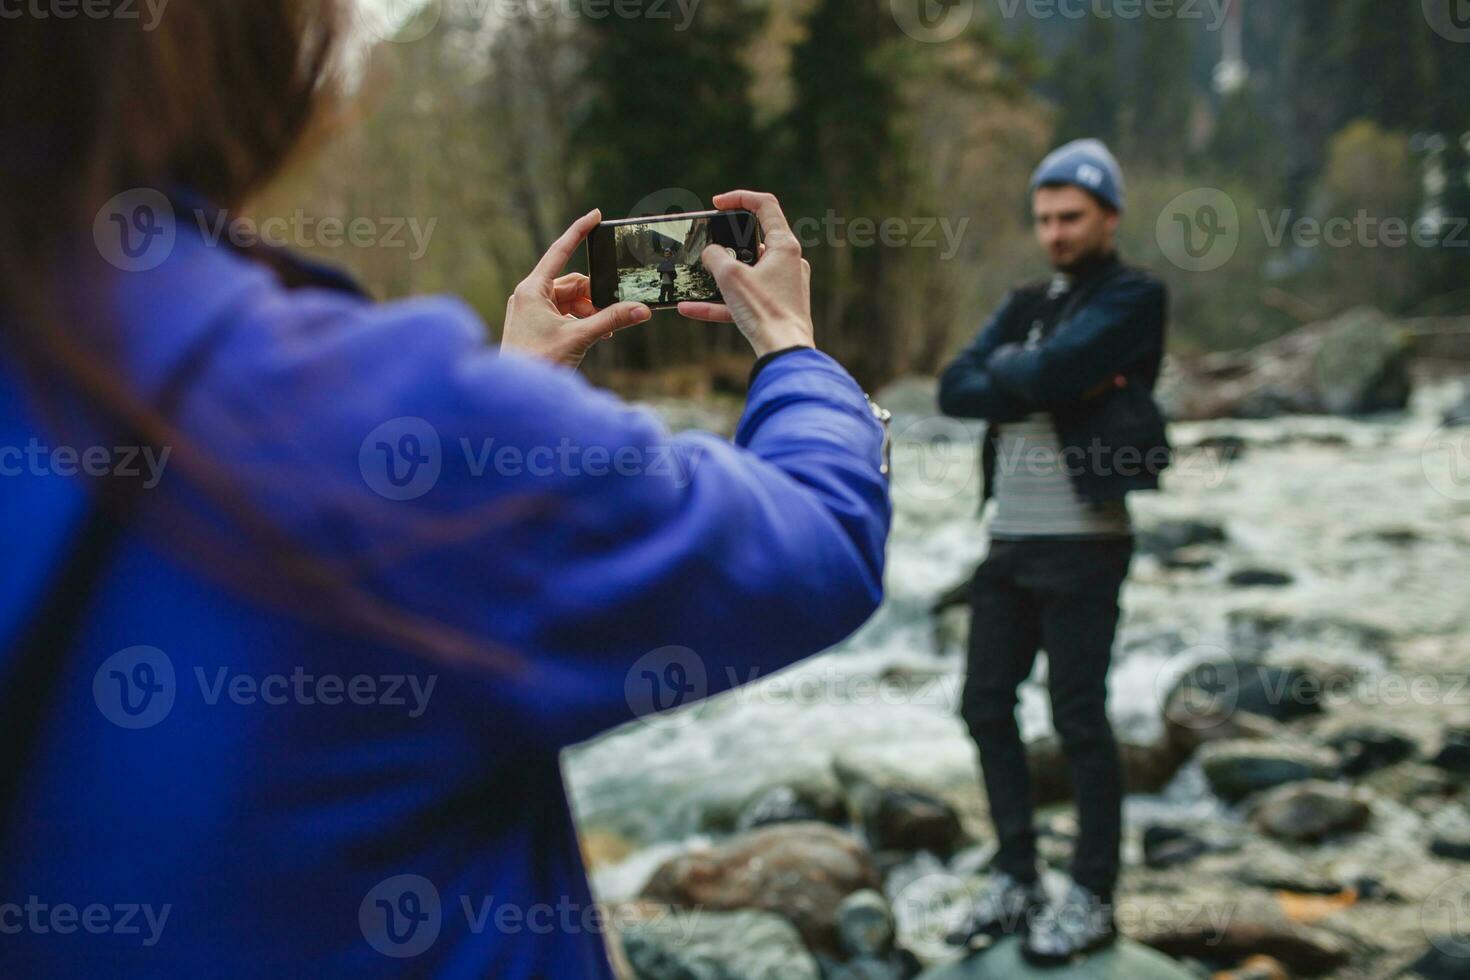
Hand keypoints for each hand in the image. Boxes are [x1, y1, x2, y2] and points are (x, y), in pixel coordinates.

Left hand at [501, 208, 651, 369]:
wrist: (516, 395)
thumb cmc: (538, 363)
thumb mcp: (579, 338)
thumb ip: (612, 320)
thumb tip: (641, 309)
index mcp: (532, 289)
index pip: (560, 251)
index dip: (578, 232)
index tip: (595, 215)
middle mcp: (529, 296)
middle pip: (572, 284)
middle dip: (594, 297)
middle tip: (612, 315)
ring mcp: (530, 311)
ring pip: (570, 301)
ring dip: (590, 313)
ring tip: (604, 332)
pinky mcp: (534, 326)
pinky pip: (563, 315)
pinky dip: (580, 322)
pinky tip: (595, 336)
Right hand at [677, 190, 814, 358]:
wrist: (784, 351)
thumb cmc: (764, 311)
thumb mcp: (730, 276)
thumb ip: (716, 256)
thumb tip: (711, 253)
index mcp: (785, 246)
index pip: (765, 206)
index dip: (739, 198)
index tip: (717, 203)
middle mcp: (788, 262)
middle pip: (754, 240)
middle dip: (725, 243)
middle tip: (705, 245)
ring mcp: (783, 285)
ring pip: (746, 273)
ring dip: (718, 276)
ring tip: (693, 279)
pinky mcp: (775, 307)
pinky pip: (743, 298)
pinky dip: (720, 302)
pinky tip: (690, 308)